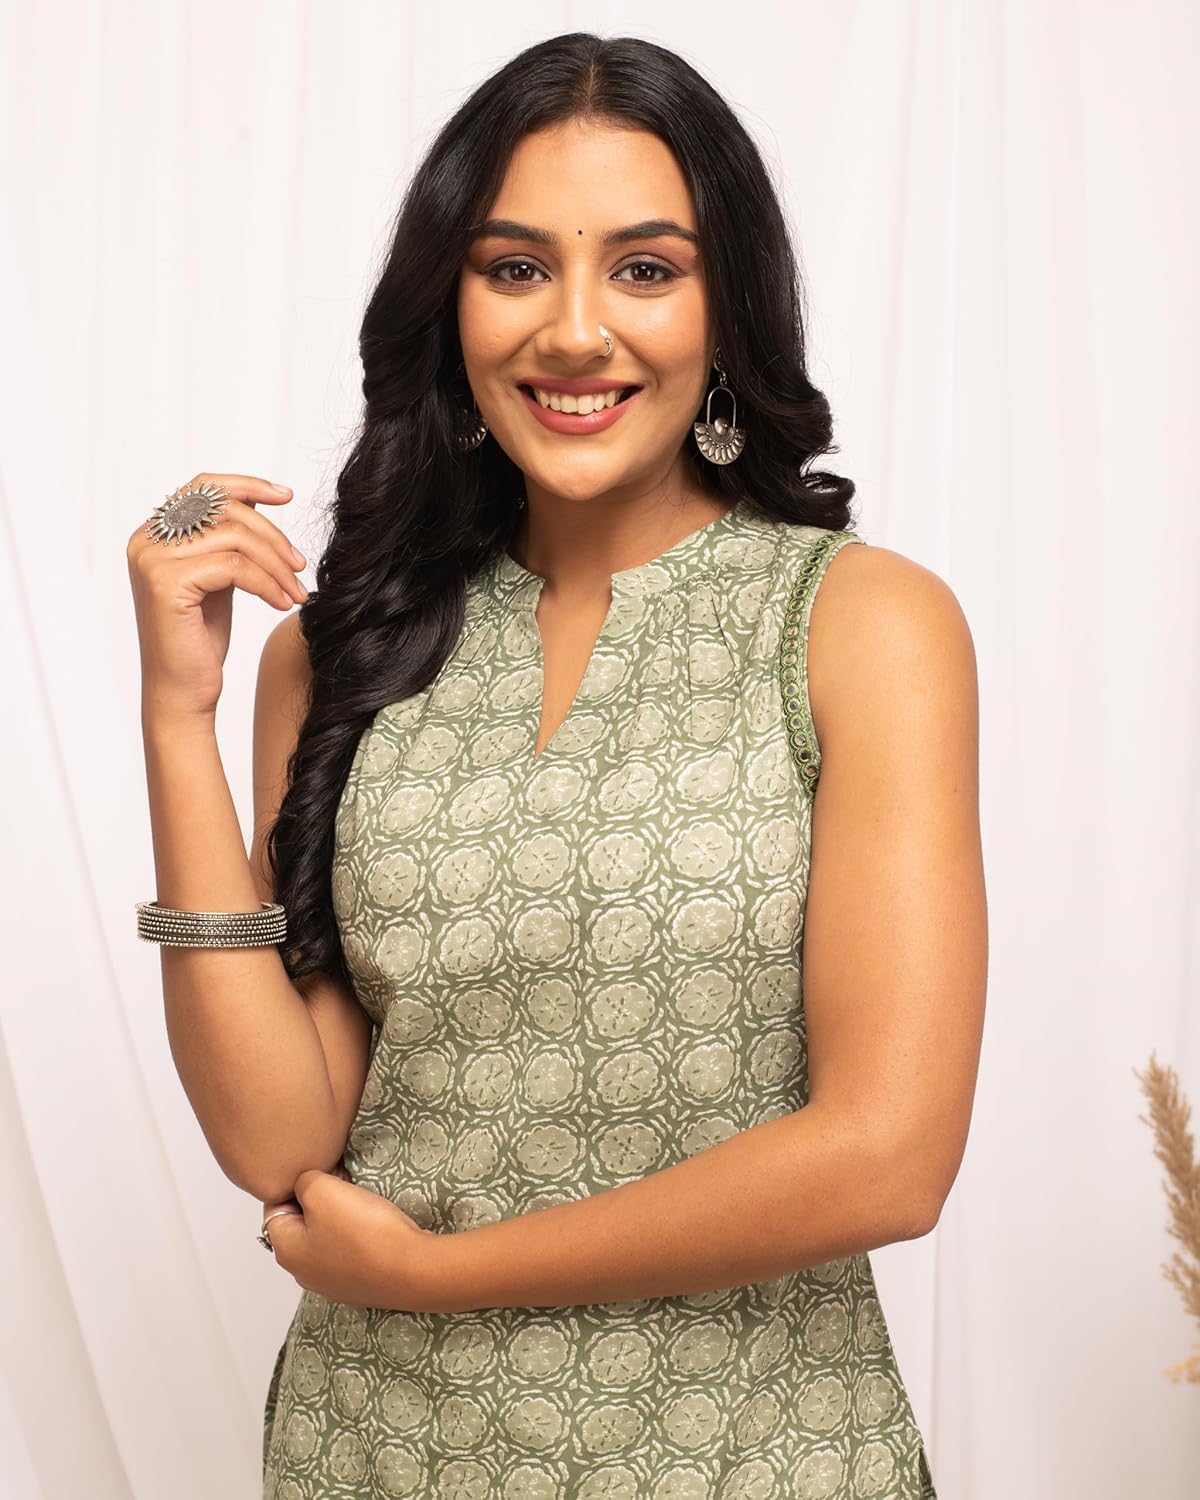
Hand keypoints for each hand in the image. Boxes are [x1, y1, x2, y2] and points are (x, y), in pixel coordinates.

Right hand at [126, 472, 308, 721]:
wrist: (182, 692)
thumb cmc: (200, 639)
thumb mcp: (218, 577)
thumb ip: (226, 540)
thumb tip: (258, 501)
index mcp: (154, 533)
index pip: (204, 487)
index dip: (248, 485)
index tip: (286, 496)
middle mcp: (146, 540)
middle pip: (226, 511)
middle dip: (273, 536)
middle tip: (299, 566)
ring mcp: (153, 559)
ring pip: (235, 538)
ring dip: (276, 564)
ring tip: (294, 592)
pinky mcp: (167, 582)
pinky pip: (234, 566)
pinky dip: (267, 583)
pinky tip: (282, 604)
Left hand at [261, 1166, 440, 1310]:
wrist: (411, 1269)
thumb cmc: (362, 1230)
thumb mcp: (323, 1190)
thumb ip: (303, 1181)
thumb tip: (305, 1185)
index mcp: (285, 1251)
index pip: (274, 1207)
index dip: (294, 1184)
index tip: (320, 1173)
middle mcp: (302, 1273)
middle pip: (301, 1223)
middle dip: (319, 1200)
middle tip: (342, 1185)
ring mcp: (331, 1284)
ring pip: (326, 1237)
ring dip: (339, 1217)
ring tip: (362, 1203)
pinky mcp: (359, 1286)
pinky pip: (349, 1252)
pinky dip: (357, 1236)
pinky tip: (374, 1226)